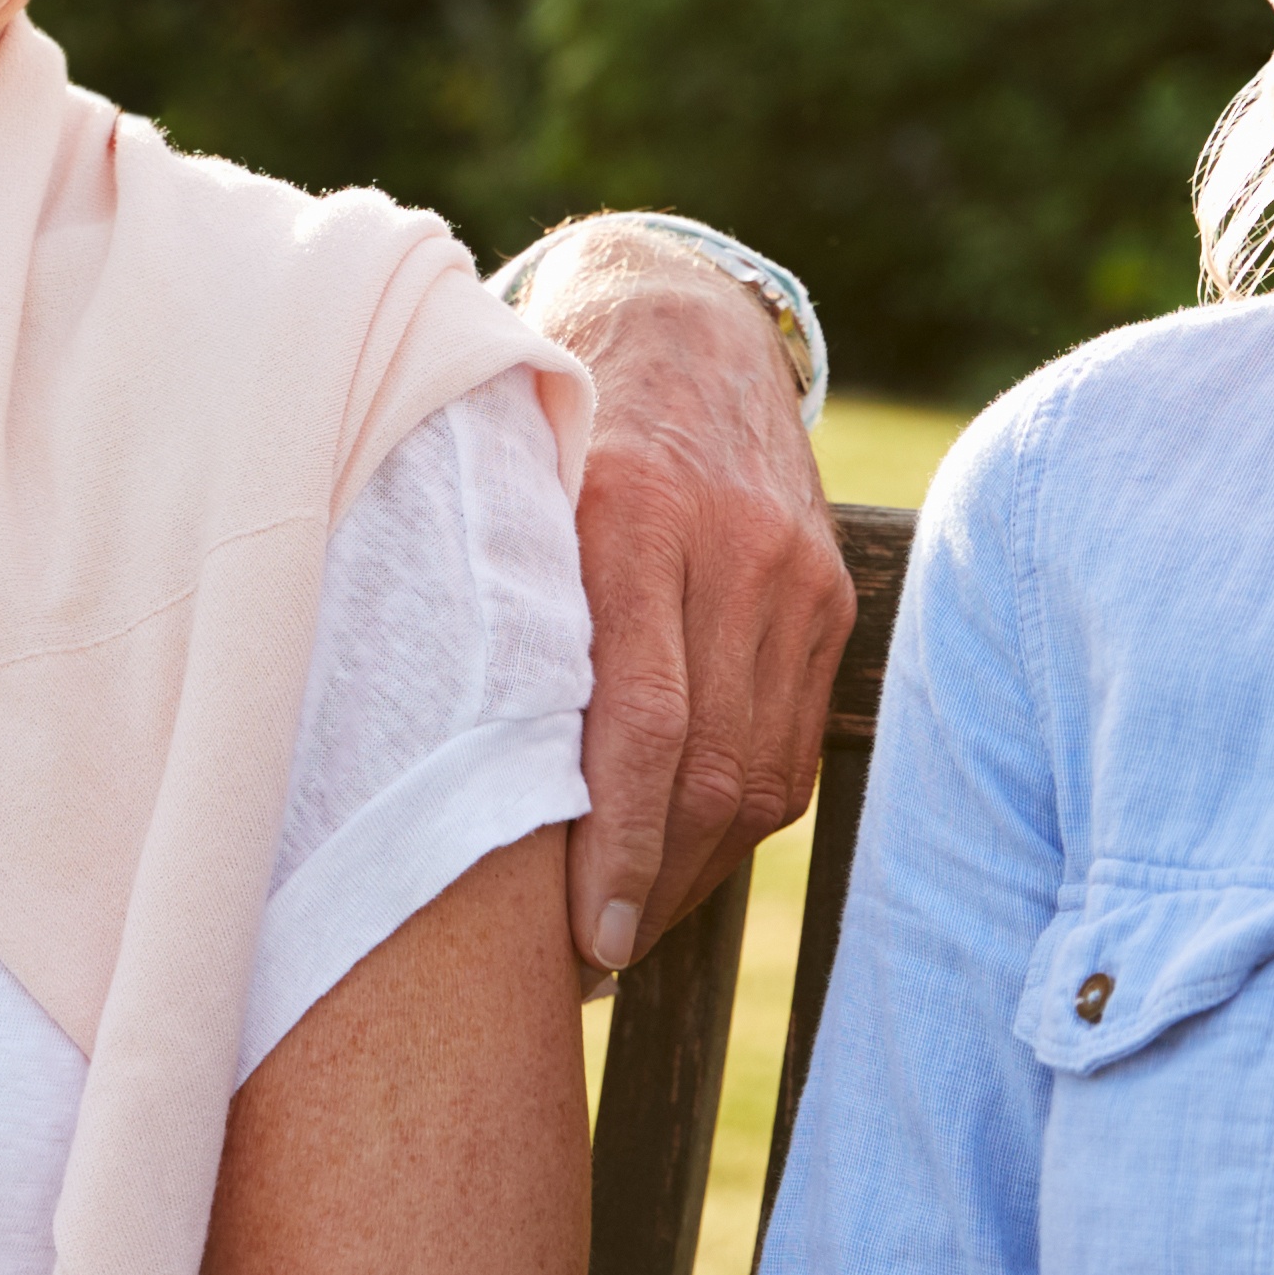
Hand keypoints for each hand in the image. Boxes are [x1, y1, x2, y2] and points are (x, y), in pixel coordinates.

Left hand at [513, 222, 852, 969]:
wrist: (678, 317)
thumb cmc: (546, 423)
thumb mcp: (507, 491)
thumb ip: (499, 612)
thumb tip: (444, 794)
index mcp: (628, 516)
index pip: (639, 725)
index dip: (614, 851)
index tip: (579, 942)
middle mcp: (728, 546)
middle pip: (707, 771)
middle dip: (650, 887)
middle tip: (585, 957)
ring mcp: (791, 573)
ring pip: (758, 777)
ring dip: (692, 874)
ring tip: (623, 926)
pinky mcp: (828, 598)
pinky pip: (790, 749)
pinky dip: (735, 821)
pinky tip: (680, 860)